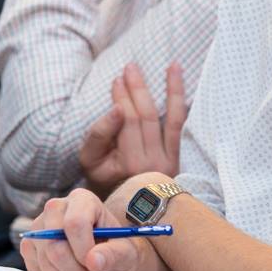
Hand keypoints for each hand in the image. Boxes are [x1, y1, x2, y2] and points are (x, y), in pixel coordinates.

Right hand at [21, 188, 158, 270]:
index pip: (74, 223)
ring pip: (46, 262)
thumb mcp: (125, 253)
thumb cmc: (116, 251)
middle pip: (55, 245)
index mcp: (82, 199)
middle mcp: (56, 208)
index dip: (84, 250)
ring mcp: (39, 227)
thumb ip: (113, 254)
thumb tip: (93, 260)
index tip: (96, 266)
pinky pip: (36, 270)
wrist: (105, 259)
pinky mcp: (30, 245)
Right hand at [80, 63, 186, 197]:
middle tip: (131, 67)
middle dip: (137, 89)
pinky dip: (180, 100)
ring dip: (170, 88)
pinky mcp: (176, 157)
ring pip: (167, 117)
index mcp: (128, 164)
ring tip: (171, 66)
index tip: (116, 80)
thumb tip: (118, 109)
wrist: (126, 204)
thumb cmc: (103, 178)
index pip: (126, 123)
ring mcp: (167, 161)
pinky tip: (181, 81)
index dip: (121, 99)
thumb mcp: (90, 160)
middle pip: (145, 117)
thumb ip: (99, 134)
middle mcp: (150, 164)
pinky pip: (178, 124)